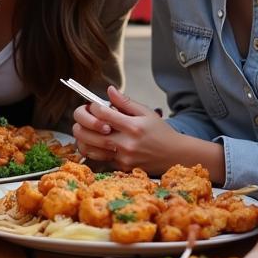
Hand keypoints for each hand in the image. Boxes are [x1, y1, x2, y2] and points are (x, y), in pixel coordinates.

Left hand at [72, 86, 223, 179]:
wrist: (175, 156)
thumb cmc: (160, 132)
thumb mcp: (147, 113)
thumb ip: (126, 102)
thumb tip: (109, 90)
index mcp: (133, 126)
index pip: (103, 114)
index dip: (94, 107)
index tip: (94, 106)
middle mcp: (127, 143)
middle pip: (93, 133)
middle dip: (82, 124)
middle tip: (81, 119)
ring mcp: (123, 158)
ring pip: (91, 149)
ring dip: (83, 139)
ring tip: (84, 131)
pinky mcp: (122, 168)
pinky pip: (100, 159)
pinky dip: (93, 150)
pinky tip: (94, 142)